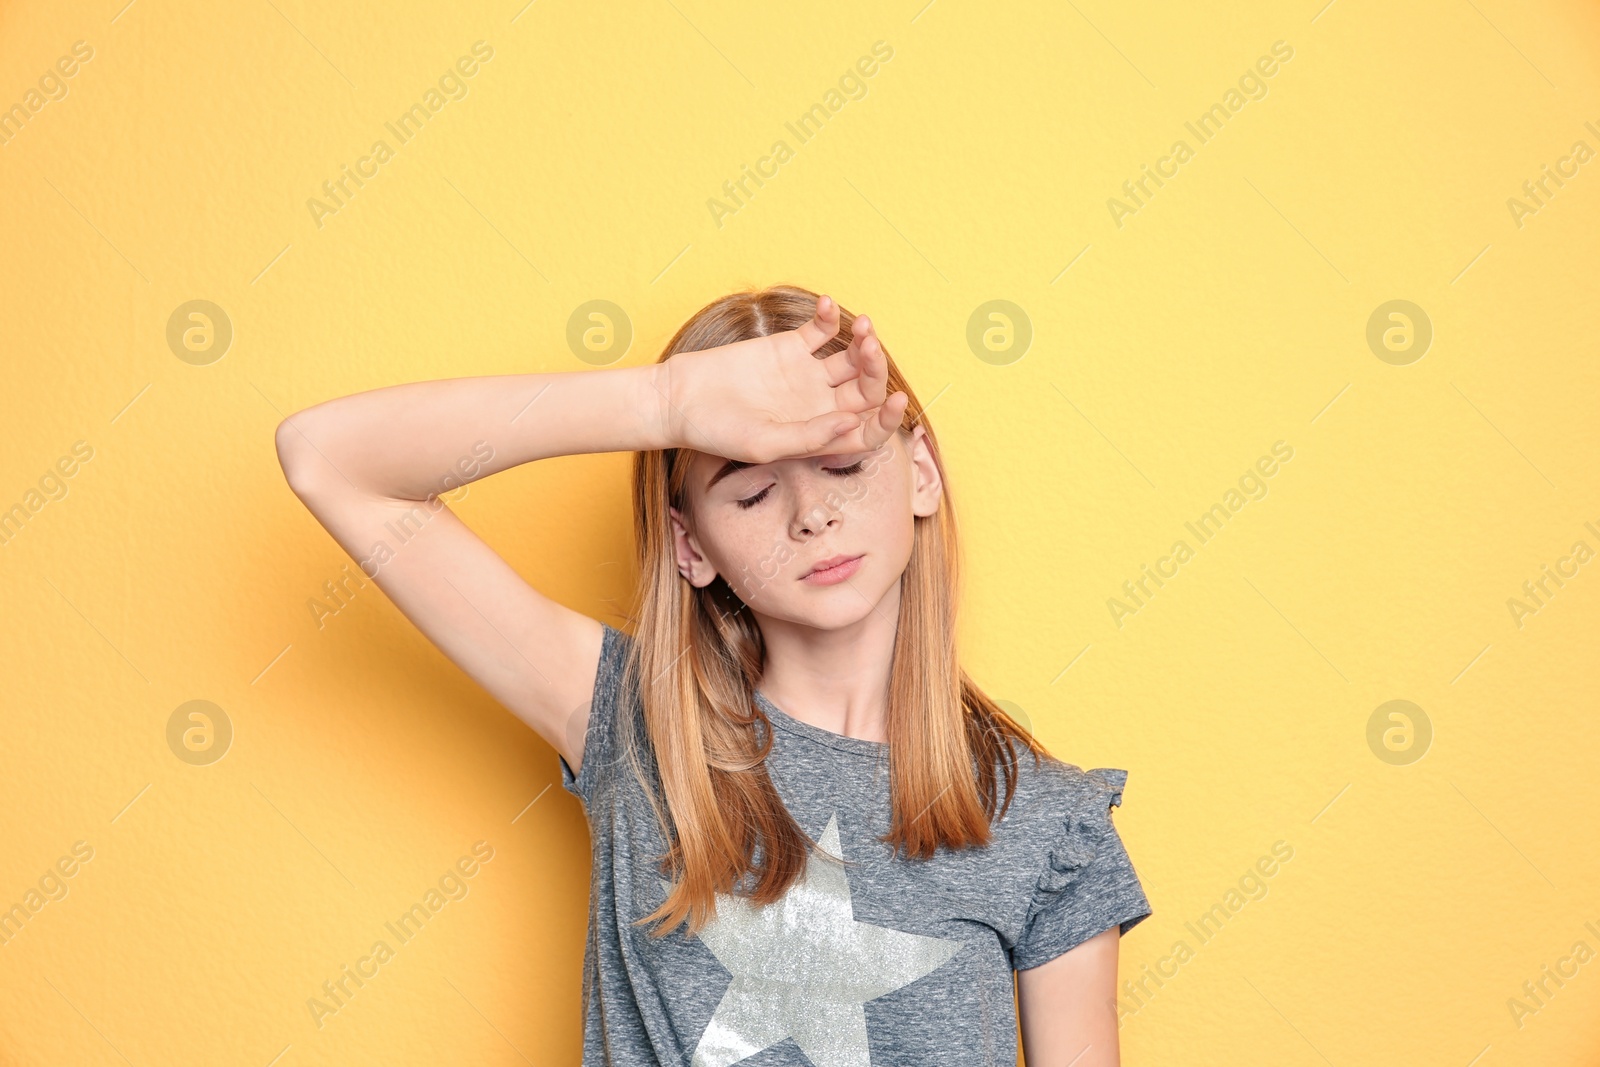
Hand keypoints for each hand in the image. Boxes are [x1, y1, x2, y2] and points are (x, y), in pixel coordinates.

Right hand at [654, 295, 909, 463]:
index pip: (868, 430)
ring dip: (863, 342)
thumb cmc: (718, 432)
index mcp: (820, 435)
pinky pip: (821, 330)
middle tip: (871, 349)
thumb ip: (808, 437)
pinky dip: (830, 317)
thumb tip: (851, 423)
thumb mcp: (764, 443)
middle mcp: (820, 406)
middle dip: (877, 370)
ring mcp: (807, 375)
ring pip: (851, 358)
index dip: (889, 420)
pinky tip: (828, 305)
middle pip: (866, 390)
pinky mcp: (789, 348)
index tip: (898, 400)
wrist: (681, 399)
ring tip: (861, 327)